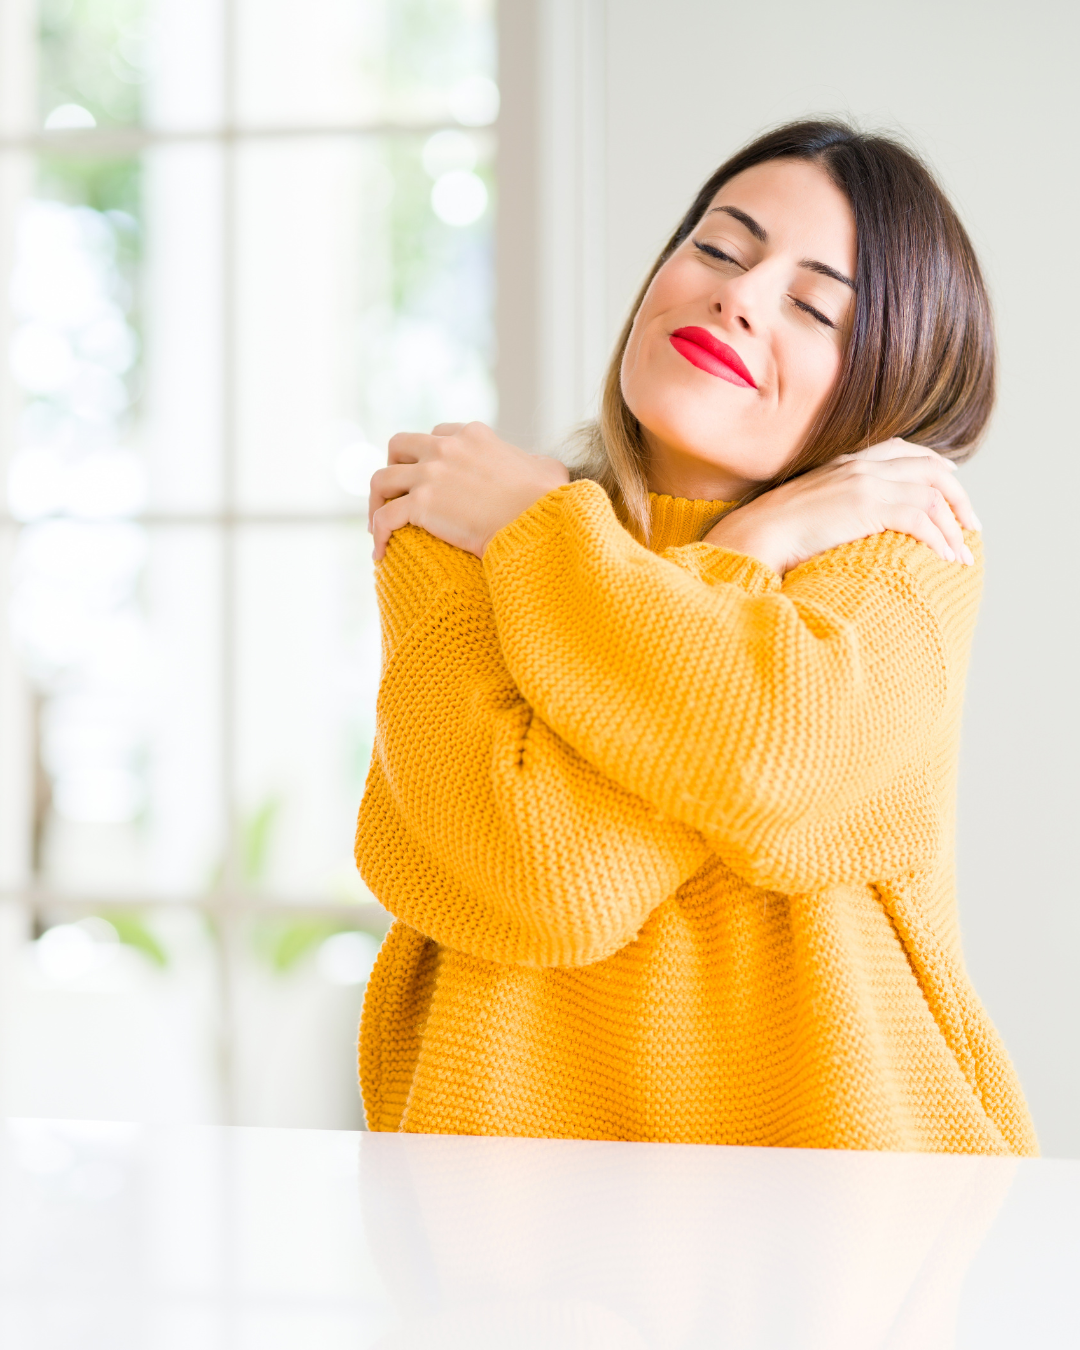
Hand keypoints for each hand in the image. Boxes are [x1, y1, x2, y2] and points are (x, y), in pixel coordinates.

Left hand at [368, 422, 569, 560]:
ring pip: (381, 479)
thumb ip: (535, 462)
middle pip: (399, 445)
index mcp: (473, 436)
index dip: (428, 455)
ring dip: (375, 501)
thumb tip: (541, 468)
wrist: (539, 521)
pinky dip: (378, 534)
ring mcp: (431, 474)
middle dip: (393, 467)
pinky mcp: (422, 504)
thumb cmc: (549, 501)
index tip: (427, 477)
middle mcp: (446, 448)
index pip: (437, 435)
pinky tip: (380, 553)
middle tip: (395, 495)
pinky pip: (384, 517)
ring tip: (378, 527)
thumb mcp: (547, 469)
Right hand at [703, 439, 981, 575]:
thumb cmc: (770, 534)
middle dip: (959, 498)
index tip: (951, 488)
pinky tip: (946, 558)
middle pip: (931, 468)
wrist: (753, 537)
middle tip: (971, 527)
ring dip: (954, 527)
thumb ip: (833, 504)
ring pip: (933, 495)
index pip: (904, 450)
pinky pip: (922, 517)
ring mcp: (865, 482)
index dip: (935, 466)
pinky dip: (941, 539)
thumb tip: (846, 525)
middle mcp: (860, 465)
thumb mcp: (807, 507)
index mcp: (846, 462)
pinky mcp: (868, 505)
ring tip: (963, 554)